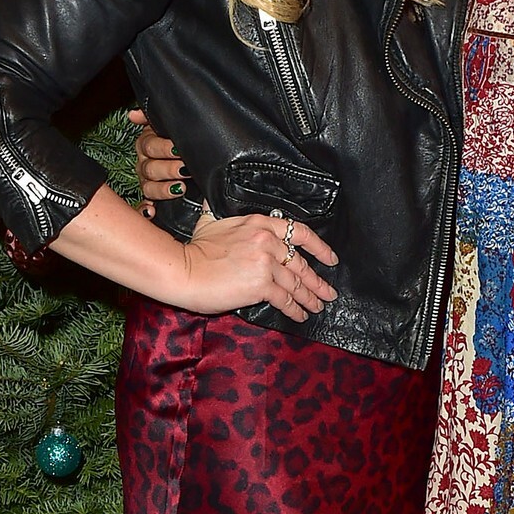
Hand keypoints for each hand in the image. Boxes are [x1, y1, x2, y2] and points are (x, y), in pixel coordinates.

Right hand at [129, 107, 185, 217]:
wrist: (190, 157)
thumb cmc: (176, 140)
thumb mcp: (165, 126)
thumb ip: (149, 117)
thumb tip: (132, 114)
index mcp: (147, 146)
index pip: (149, 146)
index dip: (163, 148)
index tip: (177, 149)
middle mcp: (145, 164)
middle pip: (150, 168)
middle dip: (168, 169)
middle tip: (184, 169)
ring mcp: (147, 182)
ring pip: (149, 187)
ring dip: (163, 189)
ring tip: (179, 188)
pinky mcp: (152, 198)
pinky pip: (143, 205)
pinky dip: (145, 209)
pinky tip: (151, 211)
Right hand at [176, 211, 337, 321]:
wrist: (183, 270)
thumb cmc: (194, 249)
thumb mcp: (211, 220)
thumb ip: (223, 212)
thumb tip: (216, 198)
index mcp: (259, 223)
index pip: (299, 232)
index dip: (319, 248)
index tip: (330, 259)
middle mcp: (267, 240)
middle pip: (301, 263)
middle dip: (318, 282)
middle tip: (328, 293)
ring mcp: (265, 262)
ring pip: (296, 283)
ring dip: (309, 298)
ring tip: (317, 307)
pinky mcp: (261, 284)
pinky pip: (285, 299)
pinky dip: (295, 309)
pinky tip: (300, 315)